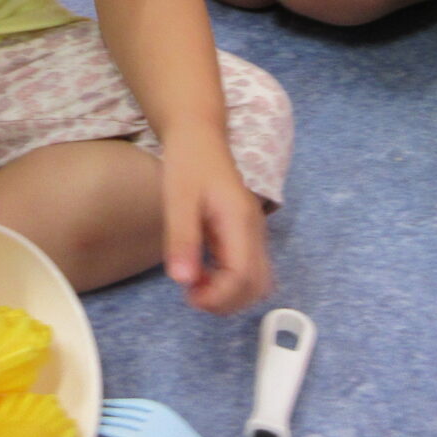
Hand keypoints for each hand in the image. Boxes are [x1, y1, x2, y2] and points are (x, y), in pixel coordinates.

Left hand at [159, 132, 271, 313]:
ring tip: (197, 285)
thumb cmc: (188, 163)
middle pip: (258, 285)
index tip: (189, 296)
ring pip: (257, 281)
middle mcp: (254, 230)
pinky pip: (247, 269)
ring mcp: (253, 232)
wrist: (200, 135)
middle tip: (193, 295)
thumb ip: (182, 239)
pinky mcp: (245, 233)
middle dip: (227, 301)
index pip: (244, 276)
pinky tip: (202, 272)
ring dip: (230, 294)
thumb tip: (183, 281)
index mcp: (240, 221)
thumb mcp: (177, 199)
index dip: (219, 297)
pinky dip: (229, 282)